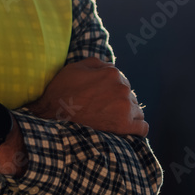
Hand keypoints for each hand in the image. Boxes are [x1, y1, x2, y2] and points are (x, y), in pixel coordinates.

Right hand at [26, 57, 147, 136]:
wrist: (52, 116)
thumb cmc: (62, 91)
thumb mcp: (75, 68)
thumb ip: (97, 63)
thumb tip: (110, 66)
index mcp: (112, 73)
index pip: (122, 81)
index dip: (112, 89)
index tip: (102, 98)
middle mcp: (122, 88)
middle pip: (130, 96)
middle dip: (120, 102)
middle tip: (104, 110)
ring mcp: (125, 107)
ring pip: (137, 111)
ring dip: (128, 115)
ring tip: (112, 120)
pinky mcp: (124, 126)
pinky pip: (142, 128)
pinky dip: (137, 129)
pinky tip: (128, 130)